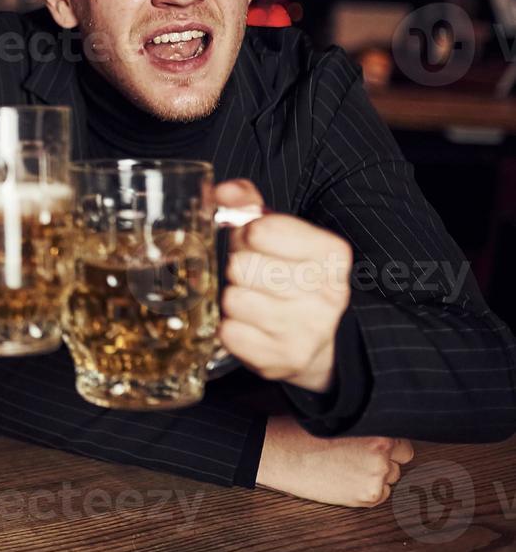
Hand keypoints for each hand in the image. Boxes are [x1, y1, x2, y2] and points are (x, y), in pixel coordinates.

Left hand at [216, 179, 351, 393]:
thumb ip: (249, 204)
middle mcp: (327, 295)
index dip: (245, 234)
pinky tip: (250, 325)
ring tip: (252, 299)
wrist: (321, 340)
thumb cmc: (290, 274)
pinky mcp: (282, 360)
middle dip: (237, 266)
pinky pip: (228, 333)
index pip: (261, 231)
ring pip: (233, 300)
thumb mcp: (280, 232)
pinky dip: (231, 327)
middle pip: (241, 266)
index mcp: (330, 254)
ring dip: (233, 298)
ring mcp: (306, 331)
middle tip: (250, 274)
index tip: (254, 241)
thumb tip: (221, 191)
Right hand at [256, 414, 413, 506]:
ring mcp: (375, 476)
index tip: (368, 443)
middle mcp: (381, 452)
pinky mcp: (367, 496)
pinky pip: (381, 494)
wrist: (278, 455)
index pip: (400, 439)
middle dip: (384, 457)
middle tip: (356, 455)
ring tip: (345, 467)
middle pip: (400, 458)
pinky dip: (366, 489)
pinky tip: (343, 479)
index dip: (384, 441)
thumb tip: (385, 432)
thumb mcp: (336, 418)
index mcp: (376, 429)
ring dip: (375, 473)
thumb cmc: (299, 432)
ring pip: (390, 476)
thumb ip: (364, 424)